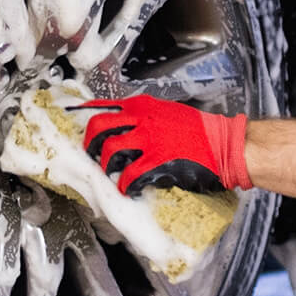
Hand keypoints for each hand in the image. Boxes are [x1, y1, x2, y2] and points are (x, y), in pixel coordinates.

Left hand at [73, 95, 250, 195]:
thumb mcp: (168, 113)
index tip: (70, 123)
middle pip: (98, 126)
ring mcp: (148, 139)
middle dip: (89, 143)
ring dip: (105, 165)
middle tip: (91, 155)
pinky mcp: (157, 161)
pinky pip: (129, 175)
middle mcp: (142, 119)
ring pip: (110, 150)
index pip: (102, 106)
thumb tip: (123, 129)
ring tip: (110, 174)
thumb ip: (144, 118)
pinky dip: (124, 185)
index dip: (82, 116)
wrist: (224, 144)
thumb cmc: (200, 131)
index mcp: (143, 106)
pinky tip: (127, 189)